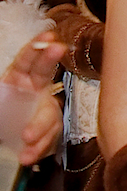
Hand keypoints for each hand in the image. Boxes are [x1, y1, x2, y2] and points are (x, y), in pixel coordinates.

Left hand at [2, 32, 65, 164]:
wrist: (5, 143)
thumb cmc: (3, 118)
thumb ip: (0, 95)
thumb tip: (0, 91)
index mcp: (18, 80)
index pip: (27, 60)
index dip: (37, 46)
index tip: (47, 37)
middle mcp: (34, 90)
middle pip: (45, 71)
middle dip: (51, 58)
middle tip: (57, 48)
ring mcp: (43, 109)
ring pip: (50, 111)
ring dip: (40, 124)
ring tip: (28, 137)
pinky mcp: (49, 131)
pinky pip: (50, 137)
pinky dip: (40, 147)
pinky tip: (29, 154)